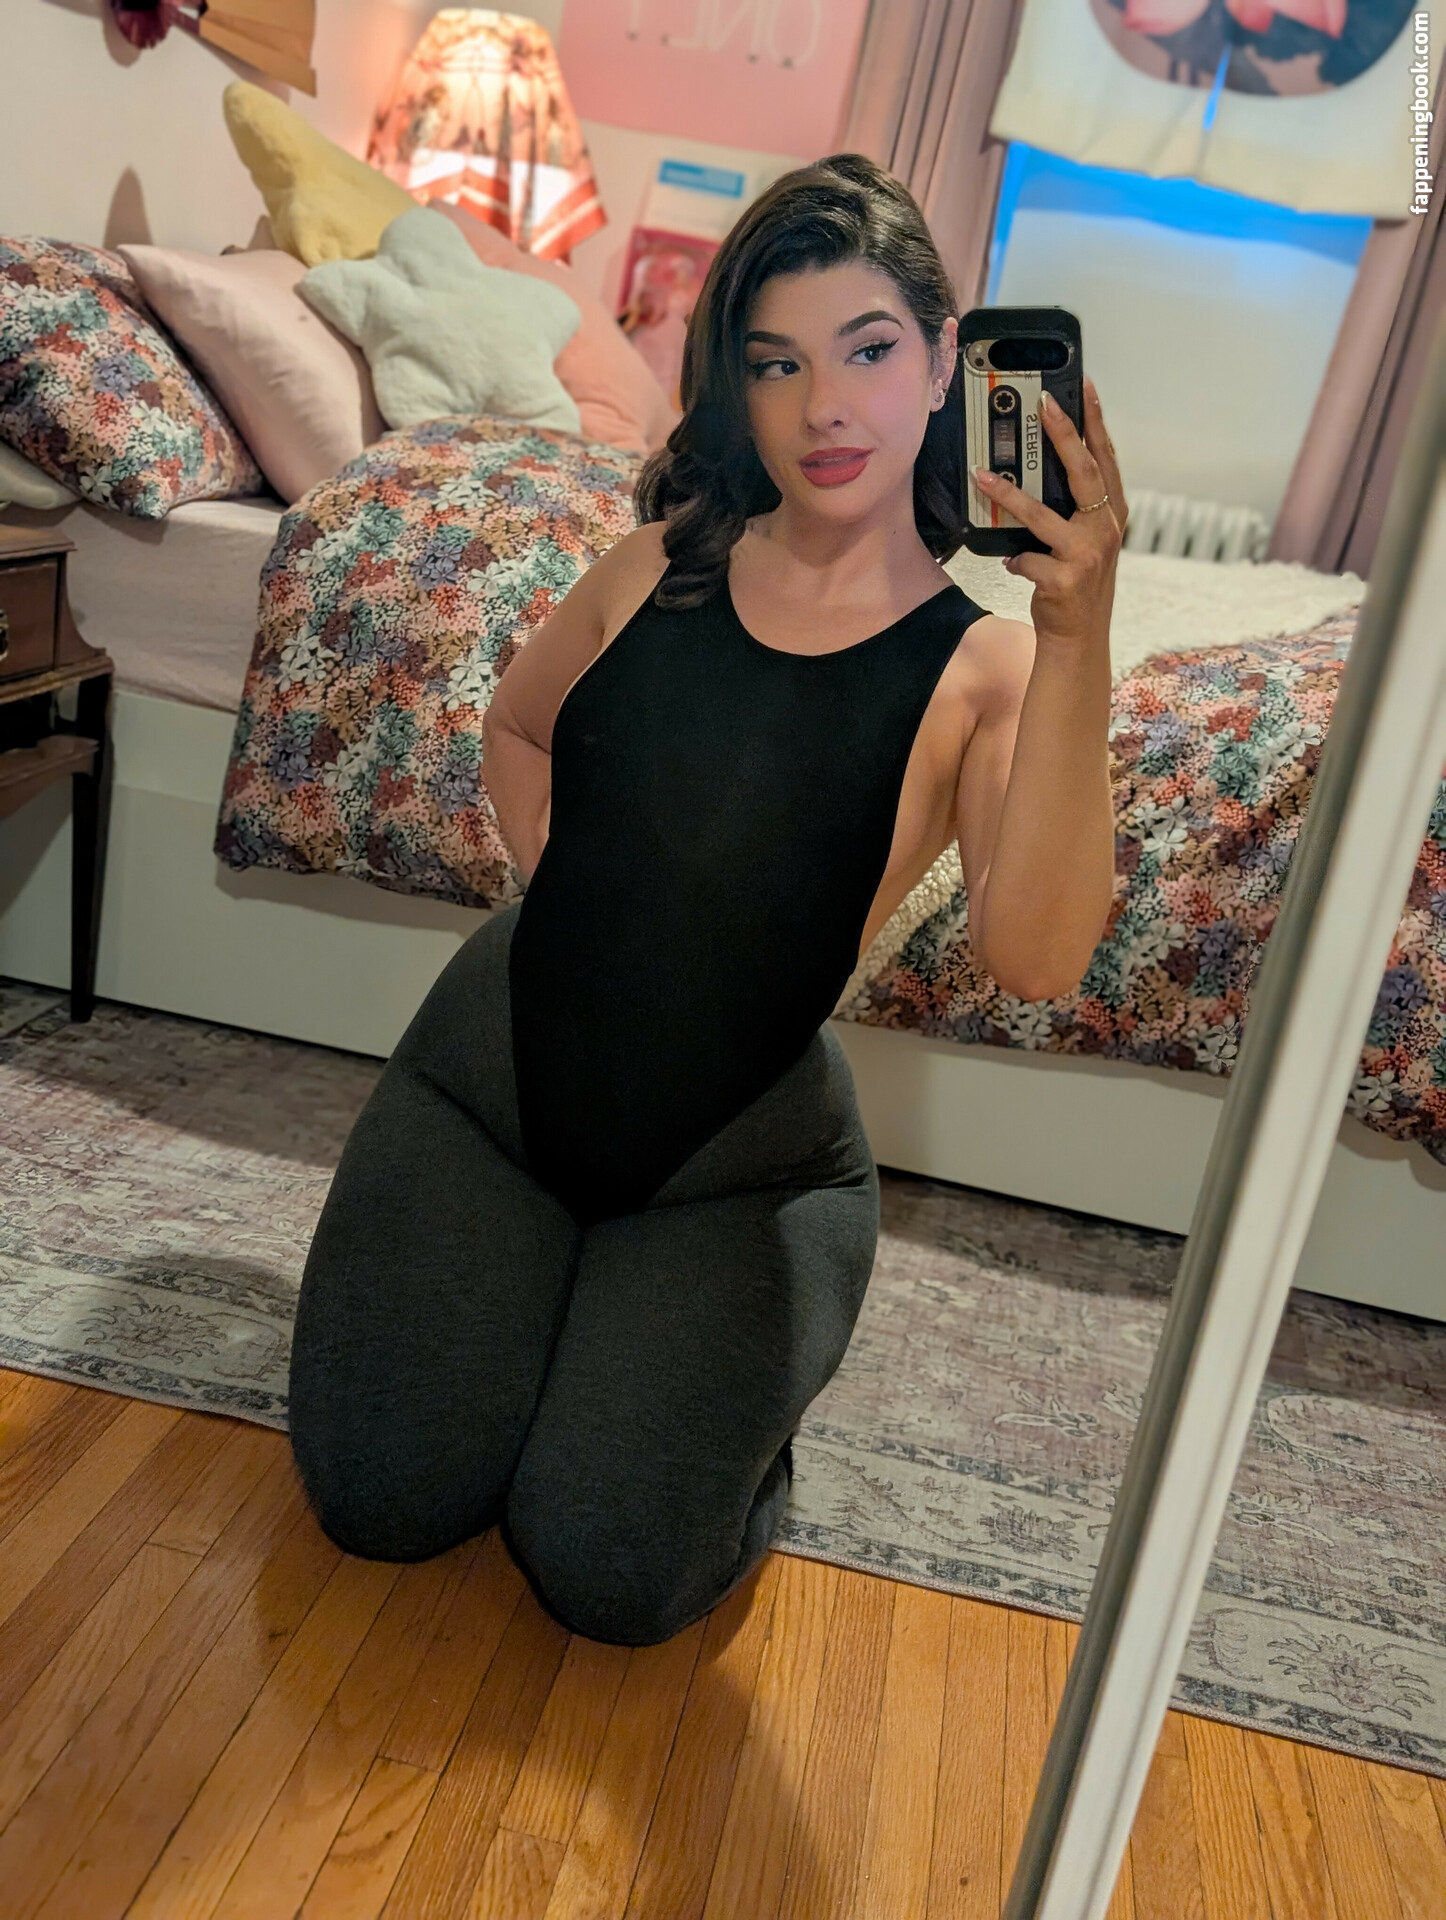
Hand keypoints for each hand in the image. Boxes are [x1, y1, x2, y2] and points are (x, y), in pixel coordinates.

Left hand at [973, 376, 1126, 651]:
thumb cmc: (1076, 583)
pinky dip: (1016, 560)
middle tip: (1044, 404)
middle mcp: (1105, 529)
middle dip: (1064, 433)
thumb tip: (1037, 472)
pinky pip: (1027, 558)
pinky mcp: (1064, 579)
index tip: (1085, 387)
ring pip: (1042, 515)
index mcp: (1112, 513)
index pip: (1105, 458)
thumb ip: (1074, 508)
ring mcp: (1087, 554)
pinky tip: (1014, 564)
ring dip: (1009, 495)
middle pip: (1084, 471)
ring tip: (983, 476)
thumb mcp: (1085, 540)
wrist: (1078, 636)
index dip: (1096, 422)